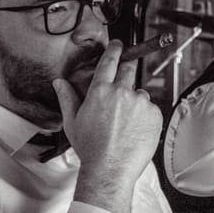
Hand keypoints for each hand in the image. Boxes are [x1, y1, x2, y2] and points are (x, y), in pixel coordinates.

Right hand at [53, 41, 162, 212]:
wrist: (110, 168)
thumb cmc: (90, 148)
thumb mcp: (73, 122)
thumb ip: (67, 98)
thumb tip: (59, 82)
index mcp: (100, 91)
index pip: (109, 62)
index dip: (114, 50)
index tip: (118, 44)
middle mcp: (122, 92)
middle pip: (128, 71)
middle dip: (126, 71)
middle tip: (122, 87)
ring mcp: (140, 103)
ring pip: (139, 93)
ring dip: (134, 101)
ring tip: (124, 123)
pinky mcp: (154, 114)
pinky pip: (150, 108)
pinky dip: (144, 114)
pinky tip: (134, 129)